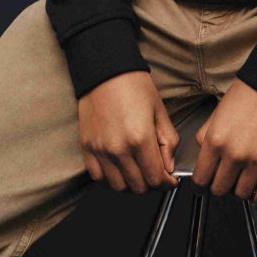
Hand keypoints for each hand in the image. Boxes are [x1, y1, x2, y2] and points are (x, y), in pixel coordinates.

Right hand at [78, 70, 179, 193]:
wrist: (104, 70)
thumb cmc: (133, 84)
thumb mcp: (159, 110)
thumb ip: (168, 141)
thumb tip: (169, 167)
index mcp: (140, 138)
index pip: (156, 178)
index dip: (167, 183)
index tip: (170, 180)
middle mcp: (118, 149)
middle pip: (138, 186)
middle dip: (151, 183)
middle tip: (155, 172)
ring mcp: (100, 150)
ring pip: (119, 187)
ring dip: (131, 183)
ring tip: (138, 170)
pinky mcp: (87, 148)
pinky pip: (99, 178)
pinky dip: (111, 179)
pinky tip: (119, 168)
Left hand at [191, 78, 256, 203]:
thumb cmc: (248, 94)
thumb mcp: (217, 111)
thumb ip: (205, 135)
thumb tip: (202, 155)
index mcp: (215, 140)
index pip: (201, 179)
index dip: (202, 181)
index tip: (207, 180)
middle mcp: (234, 154)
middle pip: (220, 189)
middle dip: (220, 185)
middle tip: (226, 177)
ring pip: (242, 194)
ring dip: (240, 190)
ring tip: (243, 179)